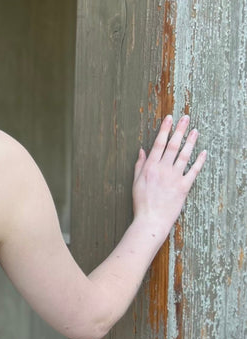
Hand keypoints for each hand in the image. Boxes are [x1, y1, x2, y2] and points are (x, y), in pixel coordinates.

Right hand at [132, 113, 206, 235]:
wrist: (151, 220)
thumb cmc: (141, 204)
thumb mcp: (135, 183)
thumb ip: (139, 165)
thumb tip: (142, 150)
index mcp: (150, 167)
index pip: (158, 144)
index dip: (165, 130)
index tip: (169, 119)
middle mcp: (163, 169)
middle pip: (173, 145)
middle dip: (179, 130)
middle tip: (185, 118)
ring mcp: (174, 177)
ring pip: (184, 155)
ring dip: (191, 141)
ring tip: (195, 131)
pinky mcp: (183, 186)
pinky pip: (193, 171)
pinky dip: (199, 161)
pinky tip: (203, 152)